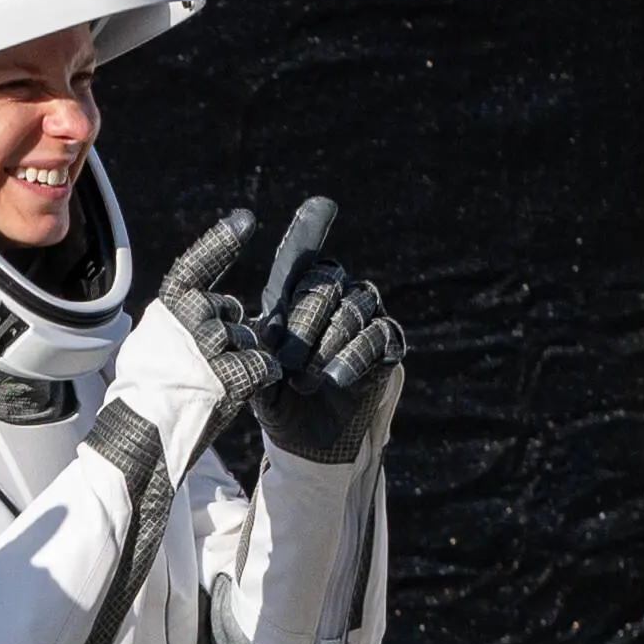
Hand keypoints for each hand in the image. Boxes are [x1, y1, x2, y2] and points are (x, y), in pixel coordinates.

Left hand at [226, 197, 409, 469]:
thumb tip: (266, 325)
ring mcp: (364, 317)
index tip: (321, 204)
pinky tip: (334, 378)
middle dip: (302, 321)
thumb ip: (261, 341)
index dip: (312, 228)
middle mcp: (335, 295)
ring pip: (353, 306)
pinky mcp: (386, 345)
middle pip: (325, 282)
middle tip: (284, 360)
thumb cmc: (275, 396)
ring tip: (305, 378)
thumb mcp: (256, 367)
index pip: (304, 255)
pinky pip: (378, 335)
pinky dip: (354, 355)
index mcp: (297, 294)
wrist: (304, 439)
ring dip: (326, 342)